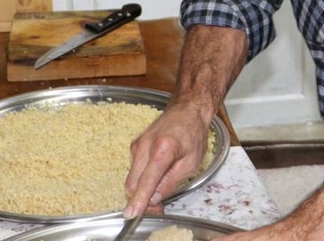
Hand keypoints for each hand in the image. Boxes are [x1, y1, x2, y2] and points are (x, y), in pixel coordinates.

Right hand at [123, 103, 210, 217]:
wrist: (186, 111)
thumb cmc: (192, 134)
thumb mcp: (191, 163)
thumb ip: (171, 182)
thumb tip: (154, 198)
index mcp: (162, 149)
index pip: (146, 181)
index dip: (139, 200)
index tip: (131, 214)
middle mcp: (144, 146)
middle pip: (133, 183)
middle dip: (142, 199)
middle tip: (159, 207)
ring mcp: (137, 146)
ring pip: (132, 178)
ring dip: (142, 190)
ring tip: (160, 191)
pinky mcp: (135, 146)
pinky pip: (134, 170)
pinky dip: (142, 179)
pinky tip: (156, 176)